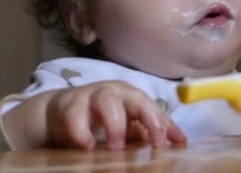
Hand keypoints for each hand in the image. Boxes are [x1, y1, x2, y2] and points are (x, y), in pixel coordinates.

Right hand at [4, 81, 185, 149]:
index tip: (165, 143)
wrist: (60, 111)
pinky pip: (75, 117)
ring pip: (107, 102)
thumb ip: (150, 131)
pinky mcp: (69, 107)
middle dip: (147, 118)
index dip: (162, 124)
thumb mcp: (128, 123)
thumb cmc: (101, 116)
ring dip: (115, 125)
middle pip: (136, 98)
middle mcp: (115, 92)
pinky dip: (82, 132)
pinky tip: (87, 147)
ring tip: (116, 147)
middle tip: (153, 144)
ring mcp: (91, 96)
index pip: (153, 107)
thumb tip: (179, 142)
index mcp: (132, 97)